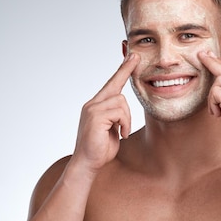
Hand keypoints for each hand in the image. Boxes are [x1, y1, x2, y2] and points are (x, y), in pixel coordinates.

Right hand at [74, 53, 138, 171]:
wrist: (87, 164)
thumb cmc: (101, 149)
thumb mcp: (113, 130)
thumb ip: (117, 117)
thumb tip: (123, 110)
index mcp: (96, 106)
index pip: (111, 84)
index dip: (123, 70)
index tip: (132, 56)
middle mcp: (92, 104)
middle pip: (117, 90)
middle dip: (127, 102)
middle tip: (127, 111)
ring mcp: (92, 109)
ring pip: (121, 102)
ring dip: (127, 119)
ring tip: (122, 132)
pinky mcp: (95, 116)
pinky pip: (119, 112)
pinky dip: (124, 124)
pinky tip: (120, 134)